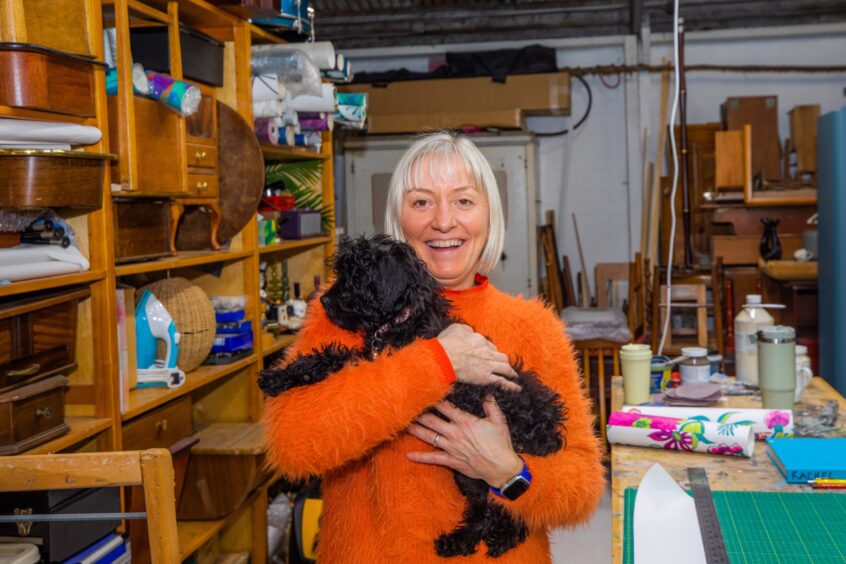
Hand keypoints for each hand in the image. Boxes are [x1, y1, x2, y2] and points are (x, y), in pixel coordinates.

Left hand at [407, 395, 523, 488]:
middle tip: (406, 407)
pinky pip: (433, 458)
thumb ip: (491, 405)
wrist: (502, 468)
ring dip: (416, 431)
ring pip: (429, 437)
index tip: (424, 392)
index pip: (446, 407)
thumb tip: (487, 392)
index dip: (434, 399)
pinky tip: (409, 455)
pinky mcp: (452, 461)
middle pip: (432, 421)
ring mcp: (452, 447)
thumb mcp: (499, 421)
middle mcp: (455, 433)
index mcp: (465, 421)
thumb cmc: (501, 444)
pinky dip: (421, 457)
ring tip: (403, 425)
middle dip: (419, 414)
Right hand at [437, 324, 519, 391]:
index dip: (490, 351)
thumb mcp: (456, 328)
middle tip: (504, 365)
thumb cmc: (446, 343)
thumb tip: (470, 331)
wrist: (443, 357)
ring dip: (510, 372)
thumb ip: (465, 329)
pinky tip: (517, 388)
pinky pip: (502, 381)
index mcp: (480, 340)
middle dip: (503, 361)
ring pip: (505, 367)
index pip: (490, 345)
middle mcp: (487, 351)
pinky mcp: (486, 378)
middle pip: (501, 356)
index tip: (489, 355)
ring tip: (514, 376)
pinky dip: (511, 386)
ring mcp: (488, 365)